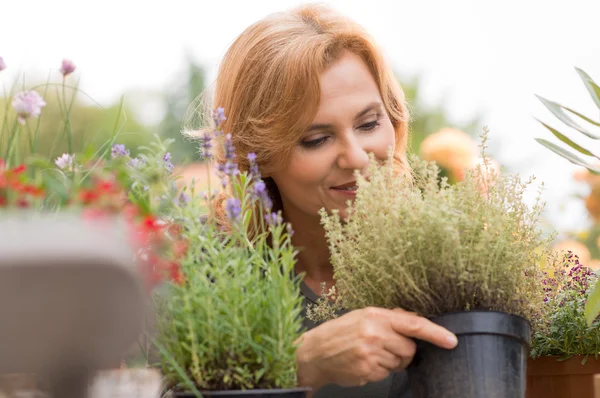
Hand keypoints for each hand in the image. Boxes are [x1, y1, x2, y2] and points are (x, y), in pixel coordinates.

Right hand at [295, 307, 456, 389]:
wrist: (315, 351)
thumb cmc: (340, 332)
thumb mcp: (363, 316)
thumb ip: (389, 318)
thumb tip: (414, 319)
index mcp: (376, 315)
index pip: (413, 324)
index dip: (435, 333)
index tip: (451, 340)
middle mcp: (374, 333)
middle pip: (409, 349)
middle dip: (402, 351)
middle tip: (384, 347)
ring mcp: (370, 353)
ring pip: (399, 363)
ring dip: (389, 362)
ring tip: (369, 354)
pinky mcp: (367, 370)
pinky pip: (387, 374)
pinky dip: (379, 371)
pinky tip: (364, 363)